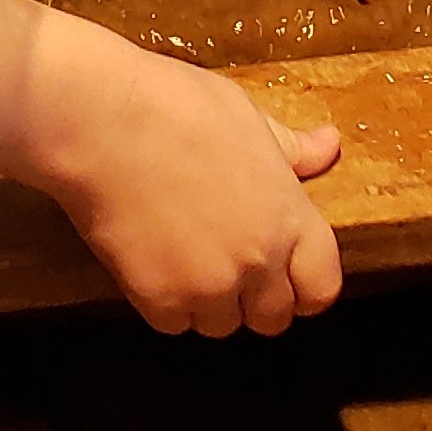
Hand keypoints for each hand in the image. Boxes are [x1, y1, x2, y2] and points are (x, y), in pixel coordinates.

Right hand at [55, 33, 344, 337]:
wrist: (101, 119)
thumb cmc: (174, 105)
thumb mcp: (246, 117)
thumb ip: (291, 149)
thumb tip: (330, 146)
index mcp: (288, 215)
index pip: (323, 286)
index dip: (304, 286)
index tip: (284, 276)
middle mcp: (259, 260)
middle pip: (274, 318)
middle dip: (253, 299)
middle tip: (224, 264)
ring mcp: (210, 285)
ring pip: (221, 325)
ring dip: (206, 302)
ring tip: (179, 255)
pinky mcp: (160, 299)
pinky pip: (173, 323)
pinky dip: (162, 301)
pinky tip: (148, 259)